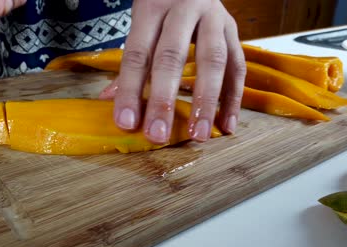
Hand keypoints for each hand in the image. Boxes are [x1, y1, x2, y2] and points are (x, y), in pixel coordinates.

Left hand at [105, 0, 245, 143]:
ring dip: (206, 102)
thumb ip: (132, 60)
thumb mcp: (142, 21)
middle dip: (164, 99)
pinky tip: (227, 125)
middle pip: (172, 57)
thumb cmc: (162, 3)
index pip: (138, 53)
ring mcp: (214, 18)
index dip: (130, 89)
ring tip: (199, 134)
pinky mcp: (234, 28)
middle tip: (158, 134)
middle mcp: (184, 9)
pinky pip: (238, 65)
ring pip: (214, 61)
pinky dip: (234, 97)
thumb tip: (108, 100)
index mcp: (152, 7)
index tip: (127, 123)